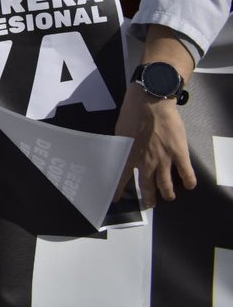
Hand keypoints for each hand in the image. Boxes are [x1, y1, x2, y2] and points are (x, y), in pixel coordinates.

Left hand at [113, 89, 194, 207]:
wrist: (151, 102)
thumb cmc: (132, 113)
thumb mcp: (120, 131)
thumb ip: (122, 145)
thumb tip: (120, 153)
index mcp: (129, 156)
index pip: (122, 178)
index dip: (120, 190)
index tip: (118, 199)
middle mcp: (146, 162)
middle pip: (147, 186)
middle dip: (148, 198)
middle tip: (149, 204)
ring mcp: (164, 159)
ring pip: (166, 184)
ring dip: (167, 193)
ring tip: (168, 197)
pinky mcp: (179, 153)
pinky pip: (186, 173)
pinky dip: (189, 182)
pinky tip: (189, 186)